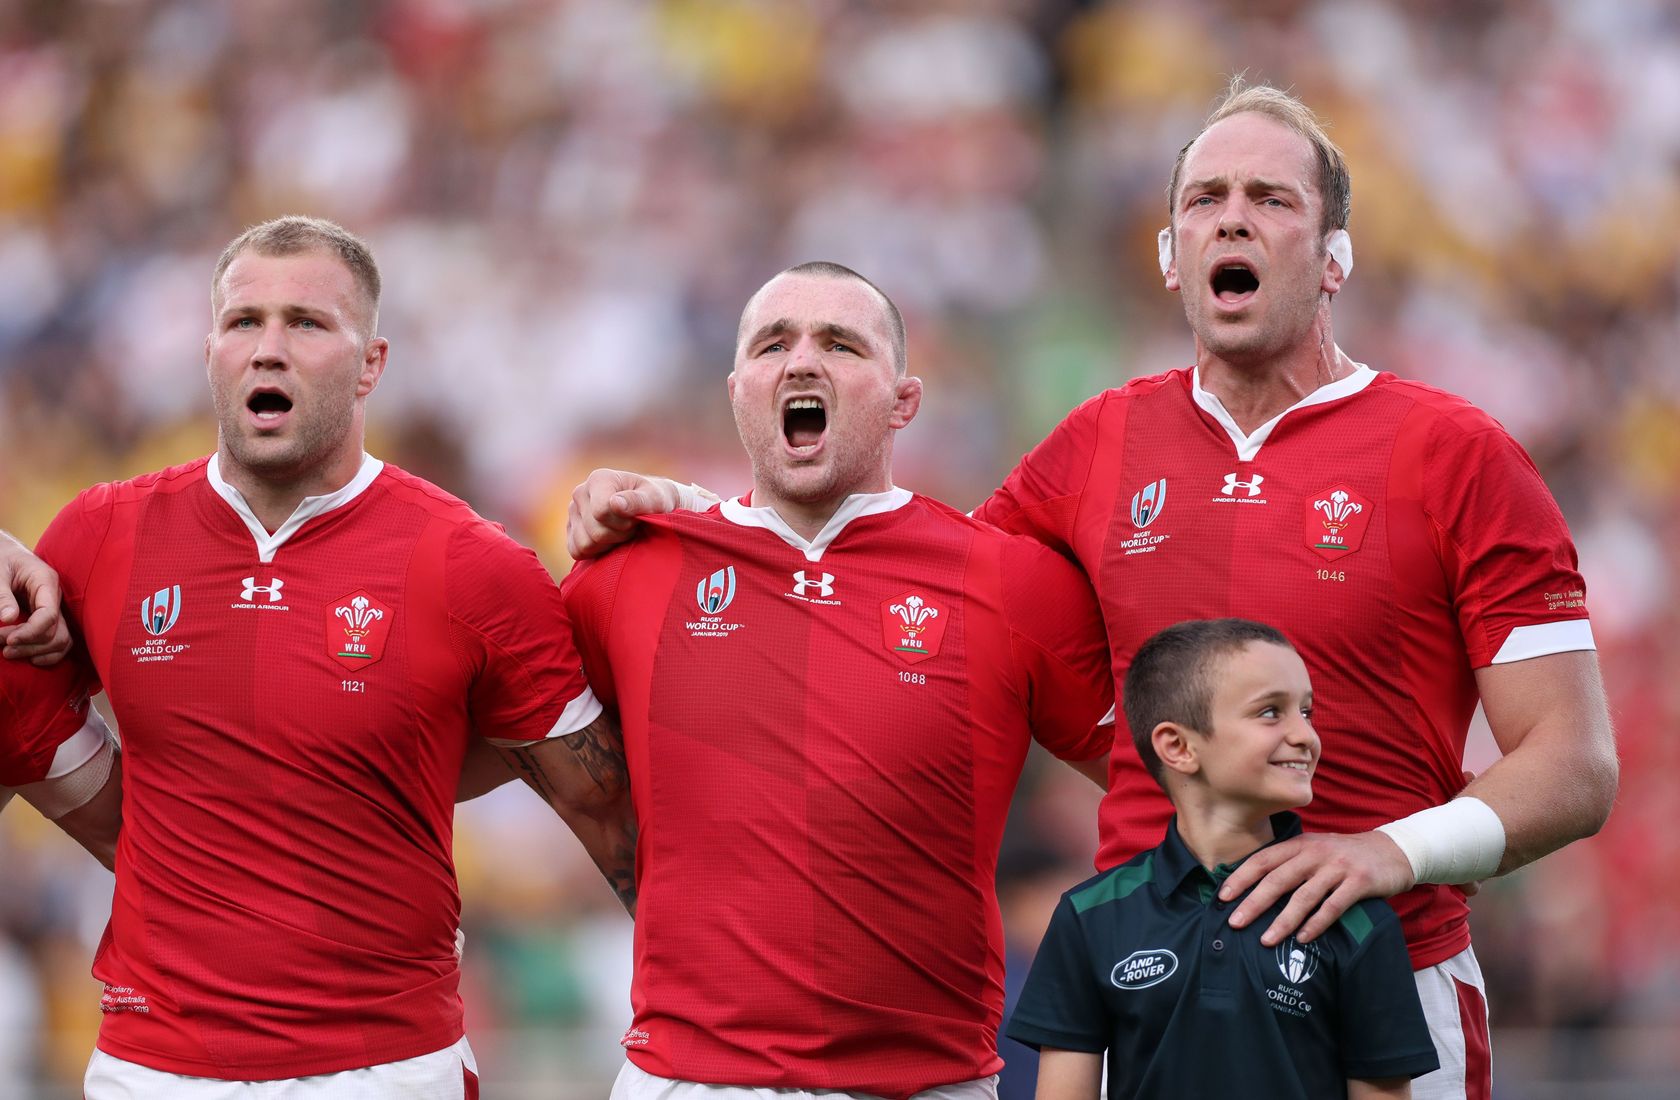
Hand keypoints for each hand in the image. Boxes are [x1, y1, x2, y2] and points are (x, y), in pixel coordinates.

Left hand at [0, 533, 70, 665]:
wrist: (5, 553)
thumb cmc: (1, 559)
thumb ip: (2, 596)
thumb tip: (9, 619)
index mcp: (45, 581)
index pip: (49, 614)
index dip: (30, 632)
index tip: (7, 640)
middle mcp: (54, 597)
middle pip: (56, 632)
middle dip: (29, 644)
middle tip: (0, 646)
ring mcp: (55, 608)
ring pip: (61, 640)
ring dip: (36, 651)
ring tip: (8, 652)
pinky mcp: (49, 618)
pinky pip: (60, 641)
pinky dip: (48, 654)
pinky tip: (30, 659)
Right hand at [566, 469, 683, 560]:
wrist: (651, 509)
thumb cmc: (656, 501)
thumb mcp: (656, 499)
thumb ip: (638, 501)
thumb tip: (614, 503)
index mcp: (599, 479)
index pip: (601, 512)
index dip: (623, 522)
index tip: (636, 518)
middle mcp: (581, 492)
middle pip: (595, 531)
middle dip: (619, 535)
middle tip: (632, 527)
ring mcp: (573, 512)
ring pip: (585, 544)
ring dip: (608, 544)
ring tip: (622, 532)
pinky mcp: (571, 530)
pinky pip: (576, 551)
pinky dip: (595, 552)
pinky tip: (610, 541)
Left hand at [1219, 831, 1414, 945]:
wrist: (1392, 851)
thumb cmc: (1344, 856)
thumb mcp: (1315, 851)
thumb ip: (1290, 864)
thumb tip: (1254, 889)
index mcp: (1300, 845)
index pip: (1264, 860)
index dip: (1241, 878)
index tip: (1223, 897)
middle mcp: (1316, 854)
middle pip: (1278, 879)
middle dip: (1254, 902)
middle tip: (1235, 923)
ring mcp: (1338, 867)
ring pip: (1304, 896)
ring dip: (1283, 920)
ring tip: (1266, 939)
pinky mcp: (1359, 882)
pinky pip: (1333, 906)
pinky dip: (1316, 923)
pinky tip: (1302, 938)